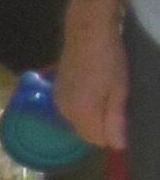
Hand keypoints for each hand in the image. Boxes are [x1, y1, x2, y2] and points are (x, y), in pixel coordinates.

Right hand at [56, 11, 128, 150]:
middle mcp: (65, 112)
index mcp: (82, 114)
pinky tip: (92, 89)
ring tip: (105, 93)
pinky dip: (82, 107)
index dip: (112, 133)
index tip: (122, 117)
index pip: (97, 140)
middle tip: (116, 101)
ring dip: (92, 116)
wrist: (87, 31)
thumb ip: (115, 121)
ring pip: (78, 122)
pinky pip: (71, 111)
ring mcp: (58, 102)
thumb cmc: (109, 59)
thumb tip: (118, 147)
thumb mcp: (119, 90)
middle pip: (86, 133)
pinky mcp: (56, 92)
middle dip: (101, 125)